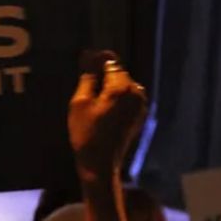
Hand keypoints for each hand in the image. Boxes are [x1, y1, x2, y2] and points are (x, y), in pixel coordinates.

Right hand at [69, 57, 147, 183]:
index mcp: (122, 87)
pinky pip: (128, 97)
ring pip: (124, 85)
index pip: (111, 62)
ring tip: (92, 96)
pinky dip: (116, 97)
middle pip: (119, 73)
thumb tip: (89, 56)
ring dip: (110, 86)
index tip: (85, 59)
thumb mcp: (80, 102)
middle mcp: (136, 93)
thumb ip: (88, 77)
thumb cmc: (86, 133)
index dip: (97, 59)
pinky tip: (103, 107)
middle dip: (104, 73)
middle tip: (85, 80)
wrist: (101, 163)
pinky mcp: (140, 115)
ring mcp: (141, 105)